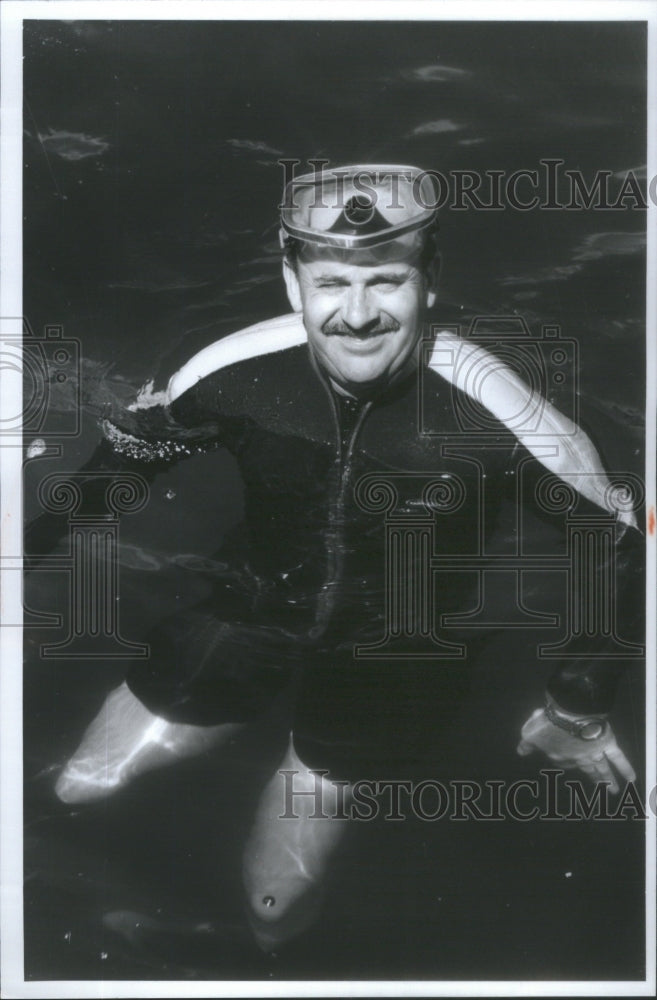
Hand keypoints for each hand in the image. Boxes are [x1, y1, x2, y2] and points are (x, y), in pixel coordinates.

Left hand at [516, 707, 634, 793]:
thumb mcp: (529, 732)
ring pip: (602, 768)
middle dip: (592, 778)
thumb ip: (526, 743)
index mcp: (559, 754)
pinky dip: (625, 769)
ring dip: (608, 780)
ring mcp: (593, 752)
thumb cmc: (547, 722)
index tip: (567, 762)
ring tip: (615, 792)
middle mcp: (578, 757)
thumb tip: (521, 752)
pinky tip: (632, 779)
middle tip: (600, 788)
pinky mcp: (607, 744)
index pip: (562, 762)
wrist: (567, 714)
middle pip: (585, 769)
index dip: (564, 762)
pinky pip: (618, 758)